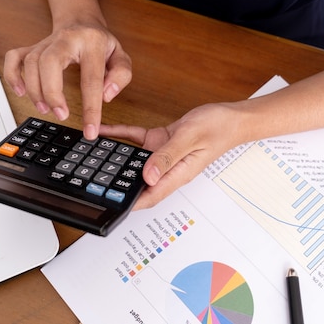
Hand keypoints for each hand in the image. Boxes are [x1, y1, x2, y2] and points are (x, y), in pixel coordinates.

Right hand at [4, 23, 131, 138]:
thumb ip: (121, 75)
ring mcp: (46, 42)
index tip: (90, 130)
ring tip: (45, 109)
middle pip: (49, 62)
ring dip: (34, 90)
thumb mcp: (120, 56)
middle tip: (60, 115)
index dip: (91, 108)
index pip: (91, 78)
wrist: (81, 21)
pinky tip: (20, 91)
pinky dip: (12, 75)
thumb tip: (106, 95)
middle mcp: (66, 39)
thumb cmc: (100, 43)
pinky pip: (14, 57)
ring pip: (31, 62)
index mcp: (92, 42)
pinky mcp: (32, 47)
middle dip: (51, 92)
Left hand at [100, 102, 243, 209]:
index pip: (150, 195)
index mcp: (178, 174)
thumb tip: (148, 176)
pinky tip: (107, 132)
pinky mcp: (162, 142)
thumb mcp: (190, 139)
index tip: (112, 207)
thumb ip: (168, 156)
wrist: (230, 116)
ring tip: (94, 156)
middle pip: (139, 182)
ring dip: (116, 159)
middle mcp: (169, 168)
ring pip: (134, 161)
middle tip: (94, 183)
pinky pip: (137, 141)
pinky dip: (122, 136)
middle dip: (118, 185)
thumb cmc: (218, 128)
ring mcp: (164, 156)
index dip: (130, 204)